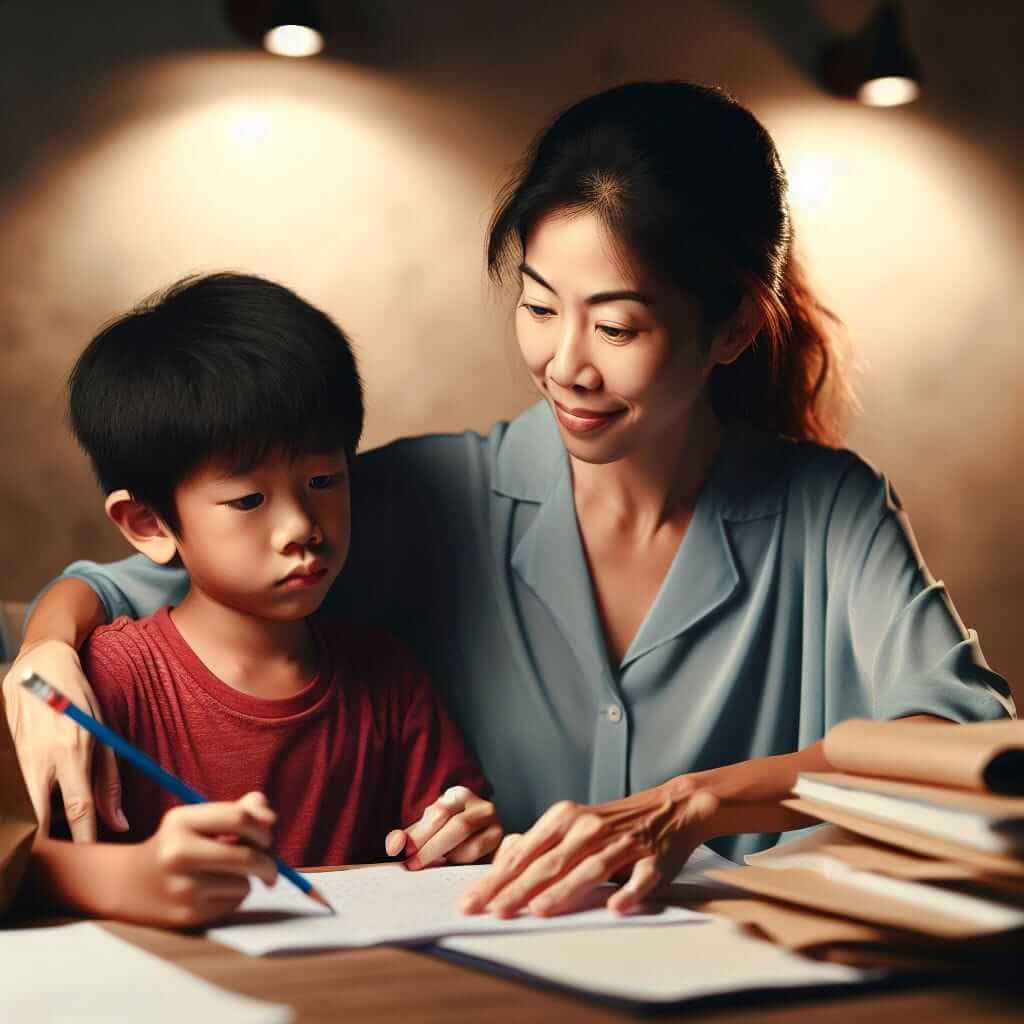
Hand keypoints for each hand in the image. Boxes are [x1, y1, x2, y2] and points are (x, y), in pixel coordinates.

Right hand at [3, 640, 125, 840]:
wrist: (41, 665)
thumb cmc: (79, 700)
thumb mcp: (104, 734)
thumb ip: (109, 781)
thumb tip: (119, 823)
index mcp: (73, 751)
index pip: (79, 809)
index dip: (84, 839)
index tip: (90, 859)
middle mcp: (39, 758)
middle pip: (36, 819)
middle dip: (45, 845)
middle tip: (58, 861)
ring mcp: (15, 757)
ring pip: (18, 809)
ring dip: (32, 825)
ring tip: (47, 830)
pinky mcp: (2, 753)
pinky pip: (10, 791)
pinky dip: (20, 804)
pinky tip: (34, 802)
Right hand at [103, 792, 277, 928]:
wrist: (131, 884)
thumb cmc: (179, 845)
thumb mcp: (199, 819)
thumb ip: (239, 810)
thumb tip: (270, 819)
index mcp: (182, 821)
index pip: (240, 818)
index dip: (262, 828)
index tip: (266, 837)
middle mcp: (178, 853)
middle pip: (248, 857)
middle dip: (269, 862)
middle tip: (269, 866)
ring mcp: (182, 887)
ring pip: (244, 883)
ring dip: (246, 880)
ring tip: (226, 875)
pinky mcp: (187, 915)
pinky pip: (233, 904)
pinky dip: (233, 897)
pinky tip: (213, 892)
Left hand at [384, 786, 502, 869]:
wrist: (478, 839)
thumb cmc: (447, 833)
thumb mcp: (427, 829)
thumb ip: (410, 836)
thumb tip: (393, 845)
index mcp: (460, 795)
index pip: (439, 813)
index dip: (420, 834)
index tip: (405, 851)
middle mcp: (482, 806)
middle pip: (458, 827)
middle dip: (432, 848)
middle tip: (414, 864)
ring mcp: (496, 825)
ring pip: (473, 845)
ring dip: (449, 858)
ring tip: (433, 865)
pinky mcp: (502, 846)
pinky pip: (483, 858)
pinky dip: (464, 863)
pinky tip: (451, 866)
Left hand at [459, 781, 718, 917]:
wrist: (668, 807)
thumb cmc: (610, 824)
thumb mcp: (572, 824)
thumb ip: (541, 844)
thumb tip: (501, 867)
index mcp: (564, 818)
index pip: (523, 853)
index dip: (496, 878)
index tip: (471, 901)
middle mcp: (589, 828)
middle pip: (549, 862)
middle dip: (517, 889)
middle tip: (491, 912)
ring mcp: (622, 843)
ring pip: (589, 868)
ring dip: (564, 890)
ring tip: (539, 910)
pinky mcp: (653, 858)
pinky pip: (641, 876)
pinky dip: (630, 891)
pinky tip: (617, 906)